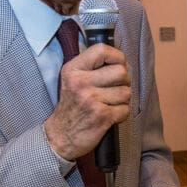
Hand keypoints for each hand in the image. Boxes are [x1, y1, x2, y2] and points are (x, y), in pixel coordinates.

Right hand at [44, 43, 130, 160]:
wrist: (60, 136)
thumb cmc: (71, 107)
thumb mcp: (72, 79)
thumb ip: (91, 67)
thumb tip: (120, 60)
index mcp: (73, 69)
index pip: (102, 50)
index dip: (117, 57)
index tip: (117, 65)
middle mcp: (81, 82)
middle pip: (121, 72)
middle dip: (124, 82)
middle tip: (115, 88)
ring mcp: (91, 99)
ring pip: (126, 92)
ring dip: (122, 100)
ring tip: (109, 103)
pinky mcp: (101, 116)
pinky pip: (125, 109)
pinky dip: (121, 114)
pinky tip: (109, 115)